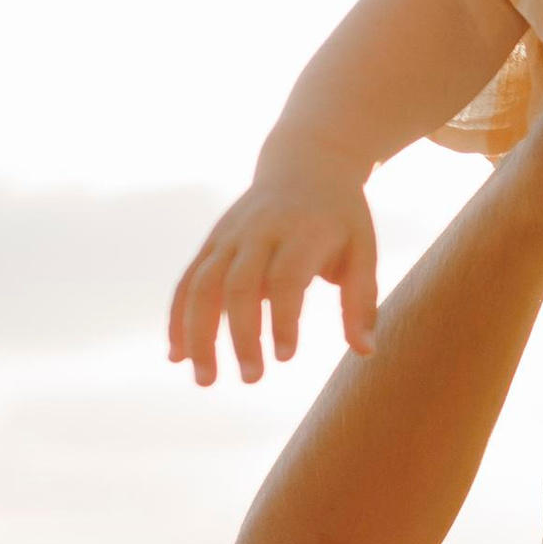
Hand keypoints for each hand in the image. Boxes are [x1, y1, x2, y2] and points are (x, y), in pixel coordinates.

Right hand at [169, 130, 376, 385]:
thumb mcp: (363, 251)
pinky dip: (178, 319)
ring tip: (205, 380)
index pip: (285, 278)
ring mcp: (229, 236)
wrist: (307, 164)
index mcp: (302, 232)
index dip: (283, 318)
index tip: (286, 358)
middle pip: (239, 285)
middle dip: (241, 335)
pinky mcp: (212, 243)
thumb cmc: (342, 218)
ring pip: (202, 285)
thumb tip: (365, 352)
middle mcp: (259, 232)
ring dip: (199, 334)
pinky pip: (188, 282)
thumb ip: (362, 302)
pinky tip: (177, 357)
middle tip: (252, 379)